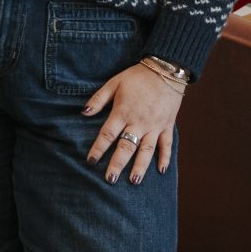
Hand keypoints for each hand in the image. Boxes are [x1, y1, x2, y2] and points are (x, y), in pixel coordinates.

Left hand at [84, 63, 184, 184]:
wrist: (165, 70)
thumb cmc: (137, 77)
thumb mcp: (114, 83)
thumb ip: (99, 99)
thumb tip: (84, 112)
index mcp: (123, 112)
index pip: (108, 134)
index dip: (98, 148)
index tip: (91, 160)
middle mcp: (138, 122)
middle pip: (126, 147)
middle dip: (117, 164)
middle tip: (110, 179)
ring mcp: (154, 125)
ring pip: (147, 150)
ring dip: (141, 166)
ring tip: (134, 181)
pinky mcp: (167, 125)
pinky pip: (166, 144)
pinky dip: (165, 158)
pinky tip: (161, 171)